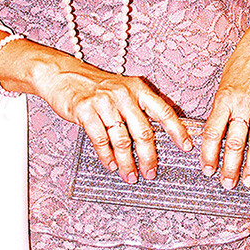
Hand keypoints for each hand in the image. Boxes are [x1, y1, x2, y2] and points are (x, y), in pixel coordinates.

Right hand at [33, 53, 191, 184]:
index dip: (177, 131)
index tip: (186, 146)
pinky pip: (100, 140)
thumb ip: (139, 107)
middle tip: (151, 172)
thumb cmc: (96, 86)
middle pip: (144, 132)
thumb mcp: (123, 89)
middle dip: (149, 157)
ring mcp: (104, 102)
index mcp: (137, 88)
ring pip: (122, 140)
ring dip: (127, 162)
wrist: (64, 74)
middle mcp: (124, 94)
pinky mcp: (85, 110)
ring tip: (130, 175)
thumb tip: (159, 133)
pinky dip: (106, 156)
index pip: (163, 111)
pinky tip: (111, 165)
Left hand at [199, 33, 249, 189]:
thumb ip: (220, 110)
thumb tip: (214, 136)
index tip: (207, 169)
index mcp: (225, 99)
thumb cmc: (240, 64)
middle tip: (227, 183)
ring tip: (248, 180)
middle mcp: (244, 104)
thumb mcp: (222, 84)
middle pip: (235, 142)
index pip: (214, 133)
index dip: (209, 154)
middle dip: (230, 167)